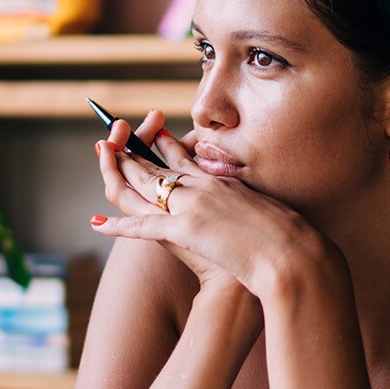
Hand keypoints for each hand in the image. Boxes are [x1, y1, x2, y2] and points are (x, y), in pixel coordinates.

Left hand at [90, 112, 324, 299]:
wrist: (291, 255)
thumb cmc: (288, 241)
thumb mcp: (268, 213)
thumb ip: (252, 206)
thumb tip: (254, 209)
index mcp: (223, 183)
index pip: (188, 160)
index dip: (166, 146)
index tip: (156, 133)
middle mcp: (204, 188)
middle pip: (159, 167)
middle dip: (131, 153)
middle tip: (110, 140)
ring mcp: (193, 207)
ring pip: (146, 185)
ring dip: (118, 173)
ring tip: (101, 159)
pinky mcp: (186, 229)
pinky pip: (142, 226)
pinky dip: (117, 227)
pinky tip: (98, 225)